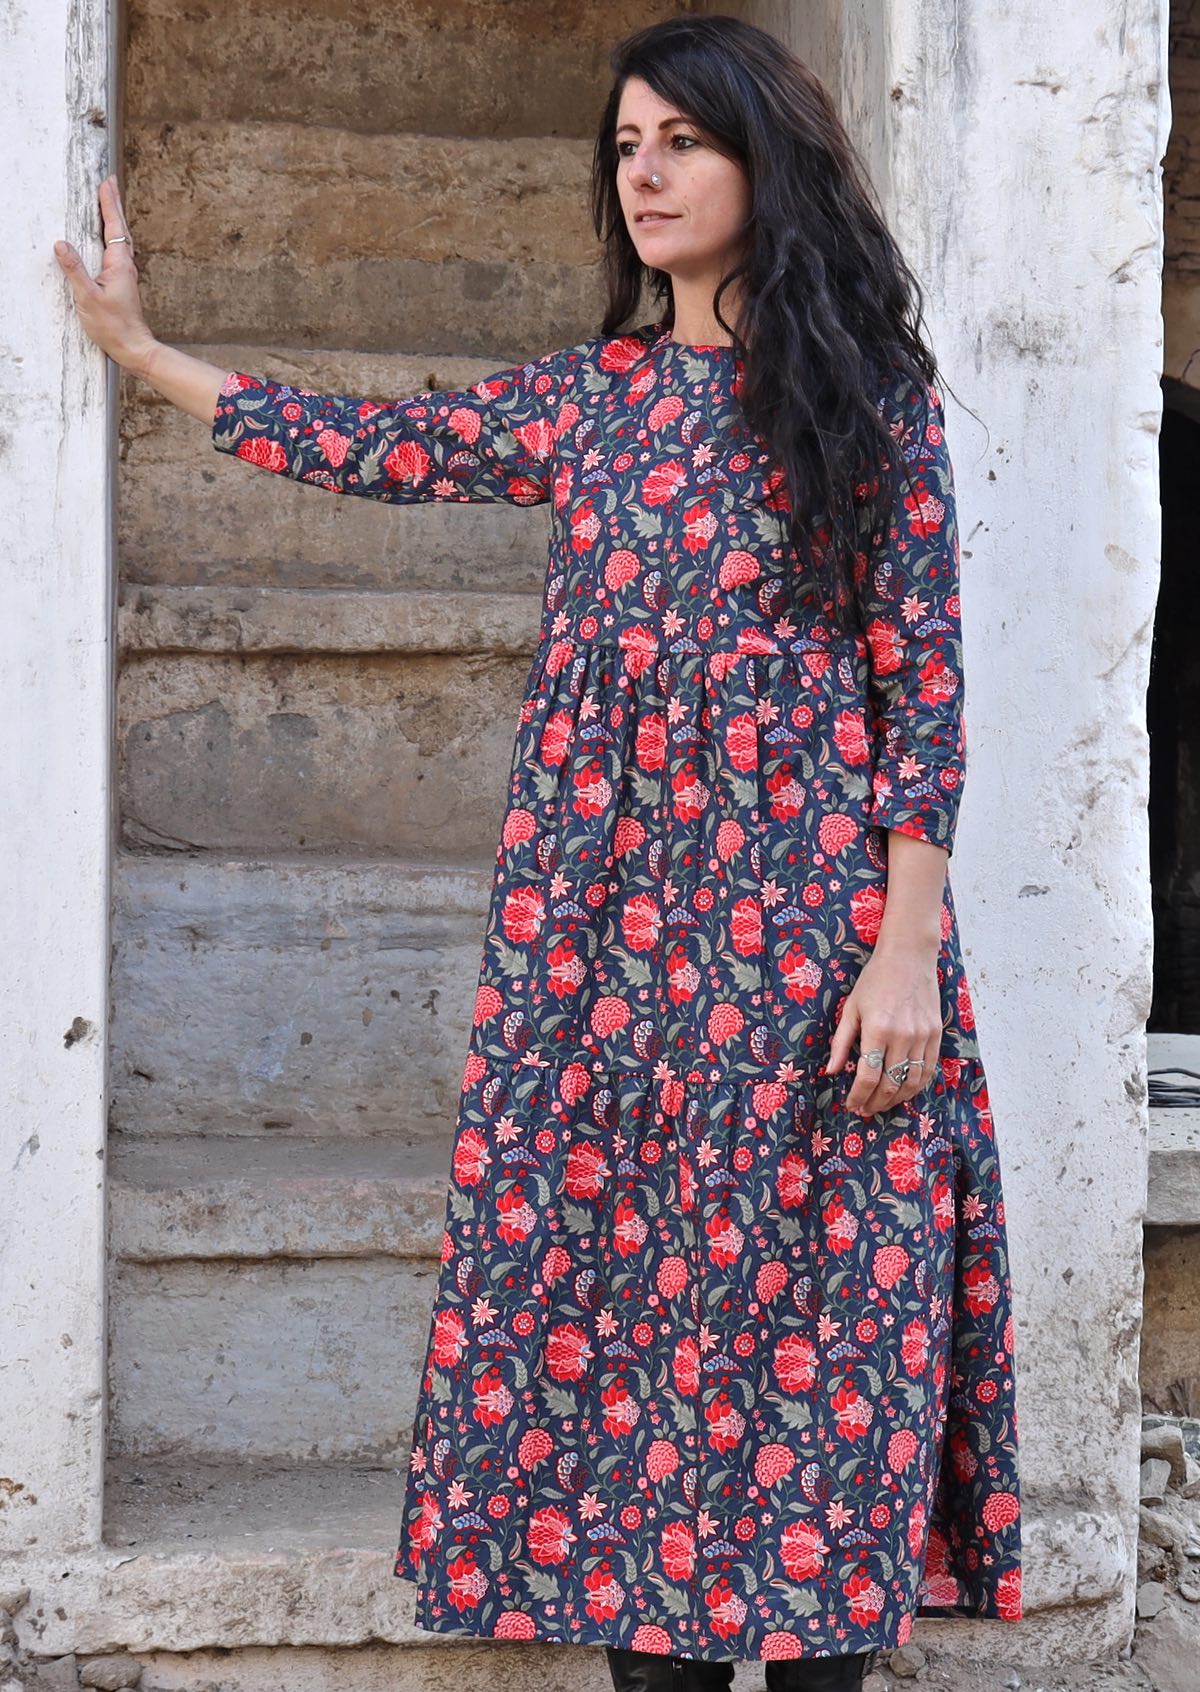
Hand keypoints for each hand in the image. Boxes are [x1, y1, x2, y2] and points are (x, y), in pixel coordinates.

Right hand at [54, 174, 157, 376]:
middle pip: (120, 228)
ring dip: (113, 218)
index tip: (106, 183)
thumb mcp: (88, 297)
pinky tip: (108, 238)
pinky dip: (112, 236)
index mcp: (120, 264)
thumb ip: (75, 270)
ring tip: (108, 202)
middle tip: (110, 182)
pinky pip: (116, 251)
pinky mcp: (121, 283)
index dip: (108, 204)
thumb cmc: (113, 326)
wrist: (133, 347)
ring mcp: (125, 274)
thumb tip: (61, 245)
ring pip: (120, 239)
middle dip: (113, 204)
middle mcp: (125, 266)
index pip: (114, 226)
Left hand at [825, 937, 942, 1117]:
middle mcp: (903, 1036)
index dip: (858, 1096)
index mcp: (878, 1030)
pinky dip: (916, 1086)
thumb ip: (841, 1043)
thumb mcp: (851, 1009)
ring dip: (896, 1099)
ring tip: (882, 1104)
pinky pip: (928, 1070)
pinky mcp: (936, 1034)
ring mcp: (923, 1036)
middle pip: (890, 1084)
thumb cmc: (875, 980)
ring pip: (911, 1082)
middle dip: (875, 1103)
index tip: (851, 1104)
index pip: (868, 1076)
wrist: (909, 957)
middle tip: (864, 1109)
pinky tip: (903, 1091)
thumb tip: (831, 1071)